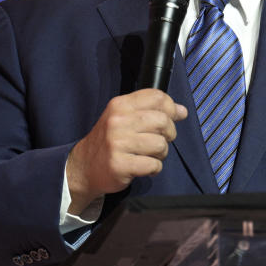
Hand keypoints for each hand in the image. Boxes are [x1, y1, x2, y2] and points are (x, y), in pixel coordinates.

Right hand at [65, 89, 187, 214]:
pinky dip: (154, 168)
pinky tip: (144, 166)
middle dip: (169, 133)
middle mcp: (118, 121)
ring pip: (160, 144)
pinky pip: (153, 165)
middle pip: (163, 120)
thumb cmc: (109, 142)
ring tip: (149, 155)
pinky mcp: (120, 164)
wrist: (84, 167)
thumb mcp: (123, 118)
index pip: (156, 96)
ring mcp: (118, 143)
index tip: (173, 117)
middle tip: (160, 141)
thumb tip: (182, 111)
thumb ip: (151, 111)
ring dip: (161, 153)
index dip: (171, 107)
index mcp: (120, 105)